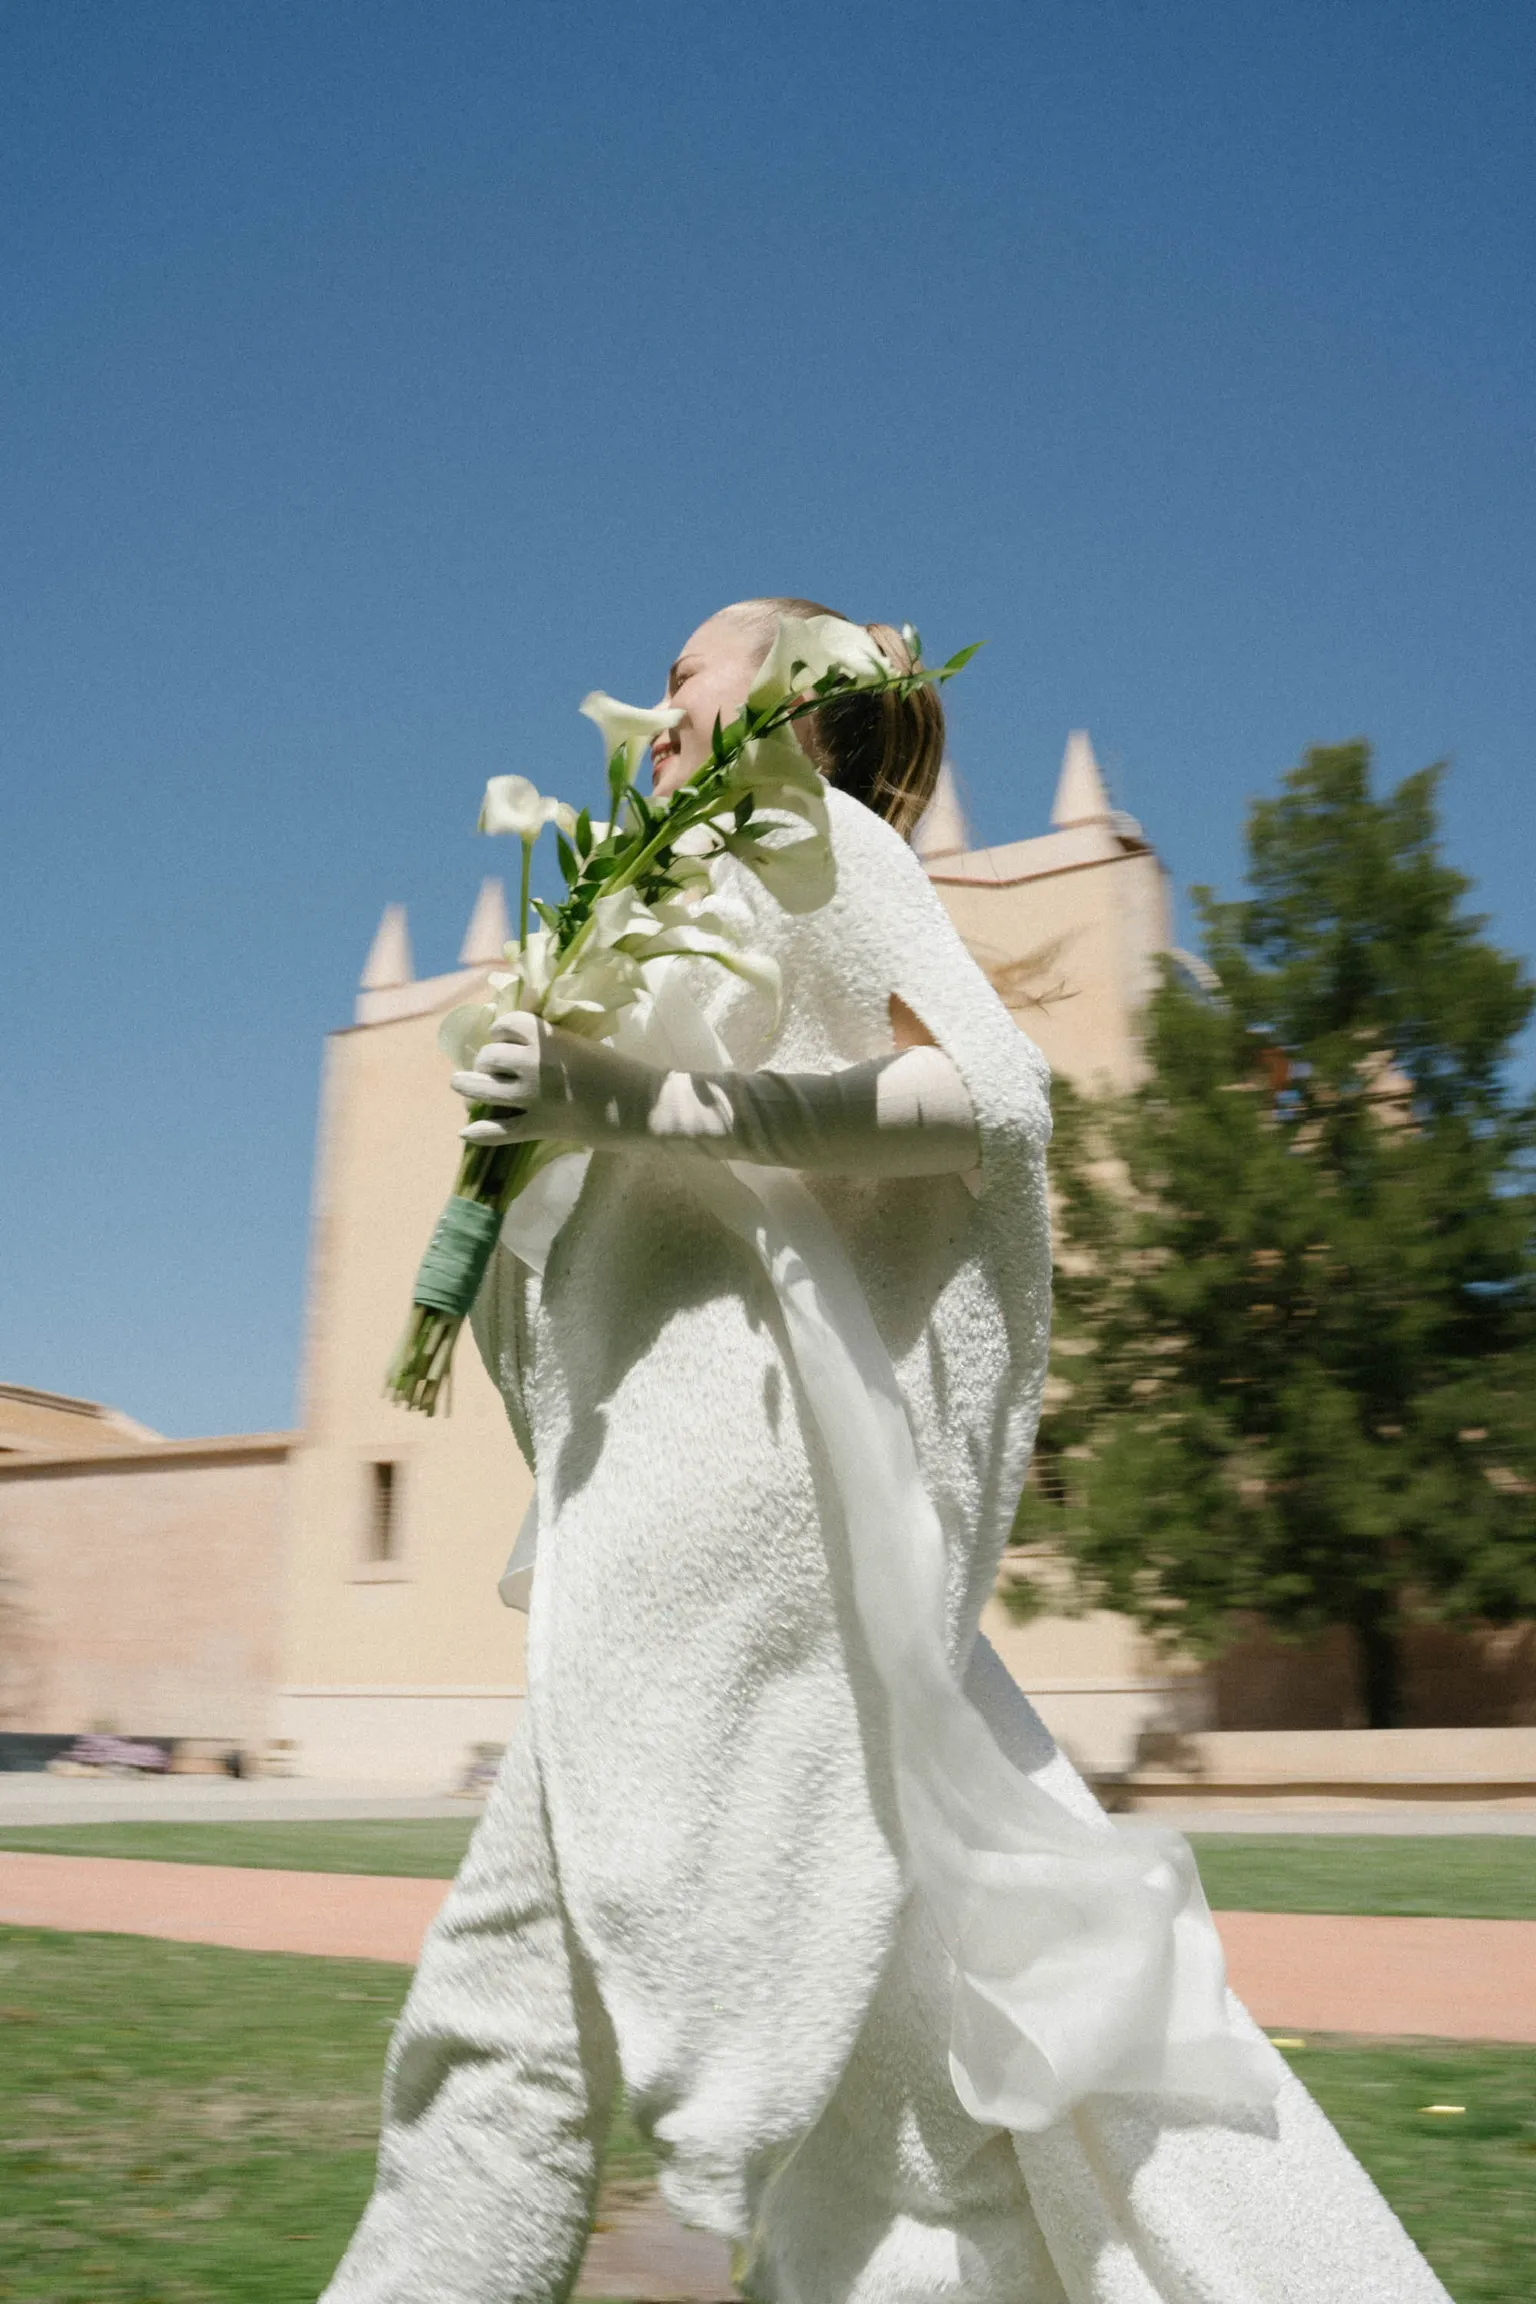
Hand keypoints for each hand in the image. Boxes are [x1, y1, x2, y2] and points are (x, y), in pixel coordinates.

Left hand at [451, 1012, 651, 1147]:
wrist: (643, 1104)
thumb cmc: (622, 1070)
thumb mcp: (582, 1044)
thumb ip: (552, 1043)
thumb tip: (528, 1045)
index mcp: (546, 1036)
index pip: (504, 1024)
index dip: (499, 1031)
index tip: (501, 1038)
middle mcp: (531, 1062)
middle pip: (489, 1056)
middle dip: (485, 1061)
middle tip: (489, 1068)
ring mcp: (532, 1096)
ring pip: (482, 1089)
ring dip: (467, 1086)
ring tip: (460, 1085)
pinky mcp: (539, 1125)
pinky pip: (500, 1130)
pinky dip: (480, 1132)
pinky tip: (466, 1133)